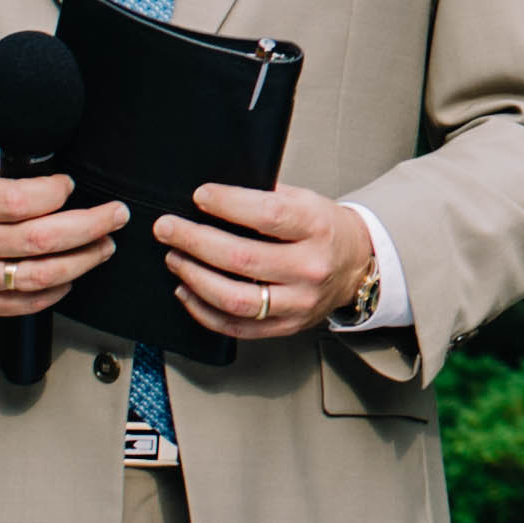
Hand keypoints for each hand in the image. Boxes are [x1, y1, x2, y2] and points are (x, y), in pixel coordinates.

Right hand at [0, 154, 126, 322]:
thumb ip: (10, 166)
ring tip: (105, 246)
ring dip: (83, 261)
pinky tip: (73, 275)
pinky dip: (57, 290)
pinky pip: (25, 302)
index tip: (71, 185)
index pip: (23, 201)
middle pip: (41, 239)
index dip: (58, 193)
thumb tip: (59, 160)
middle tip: (116, 216)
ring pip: (40, 275)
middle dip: (91, 226)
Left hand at [153, 180, 370, 338]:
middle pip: (241, 258)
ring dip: (194, 277)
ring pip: (234, 298)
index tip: (200, 196)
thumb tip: (212, 195)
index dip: (227, 204)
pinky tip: (186, 290)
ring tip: (174, 258)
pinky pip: (236, 327)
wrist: (356, 266)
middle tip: (167, 228)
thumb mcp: (306, 200)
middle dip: (194, 241)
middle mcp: (309, 268)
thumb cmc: (324, 230)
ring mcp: (298, 302)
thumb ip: (266, 196)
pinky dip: (203, 310)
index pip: (267, 215)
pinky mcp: (285, 326)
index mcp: (317, 228)